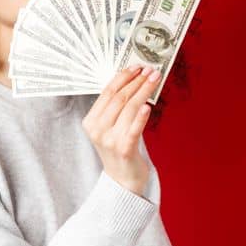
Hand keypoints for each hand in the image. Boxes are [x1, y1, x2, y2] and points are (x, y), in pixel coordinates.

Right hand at [83, 66, 159, 194]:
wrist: (122, 179)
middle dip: (137, 81)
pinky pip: (134, 129)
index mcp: (90, 121)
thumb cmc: (119, 148)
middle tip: (151, 70)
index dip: (123, 77)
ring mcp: (109, 140)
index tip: (137, 66)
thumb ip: (116, 108)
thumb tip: (134, 80)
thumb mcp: (110, 127)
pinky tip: (148, 106)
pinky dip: (141, 116)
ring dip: (144, 91)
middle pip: (119, 98)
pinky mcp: (124, 149)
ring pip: (129, 108)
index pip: (107, 93)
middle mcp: (97, 129)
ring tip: (155, 80)